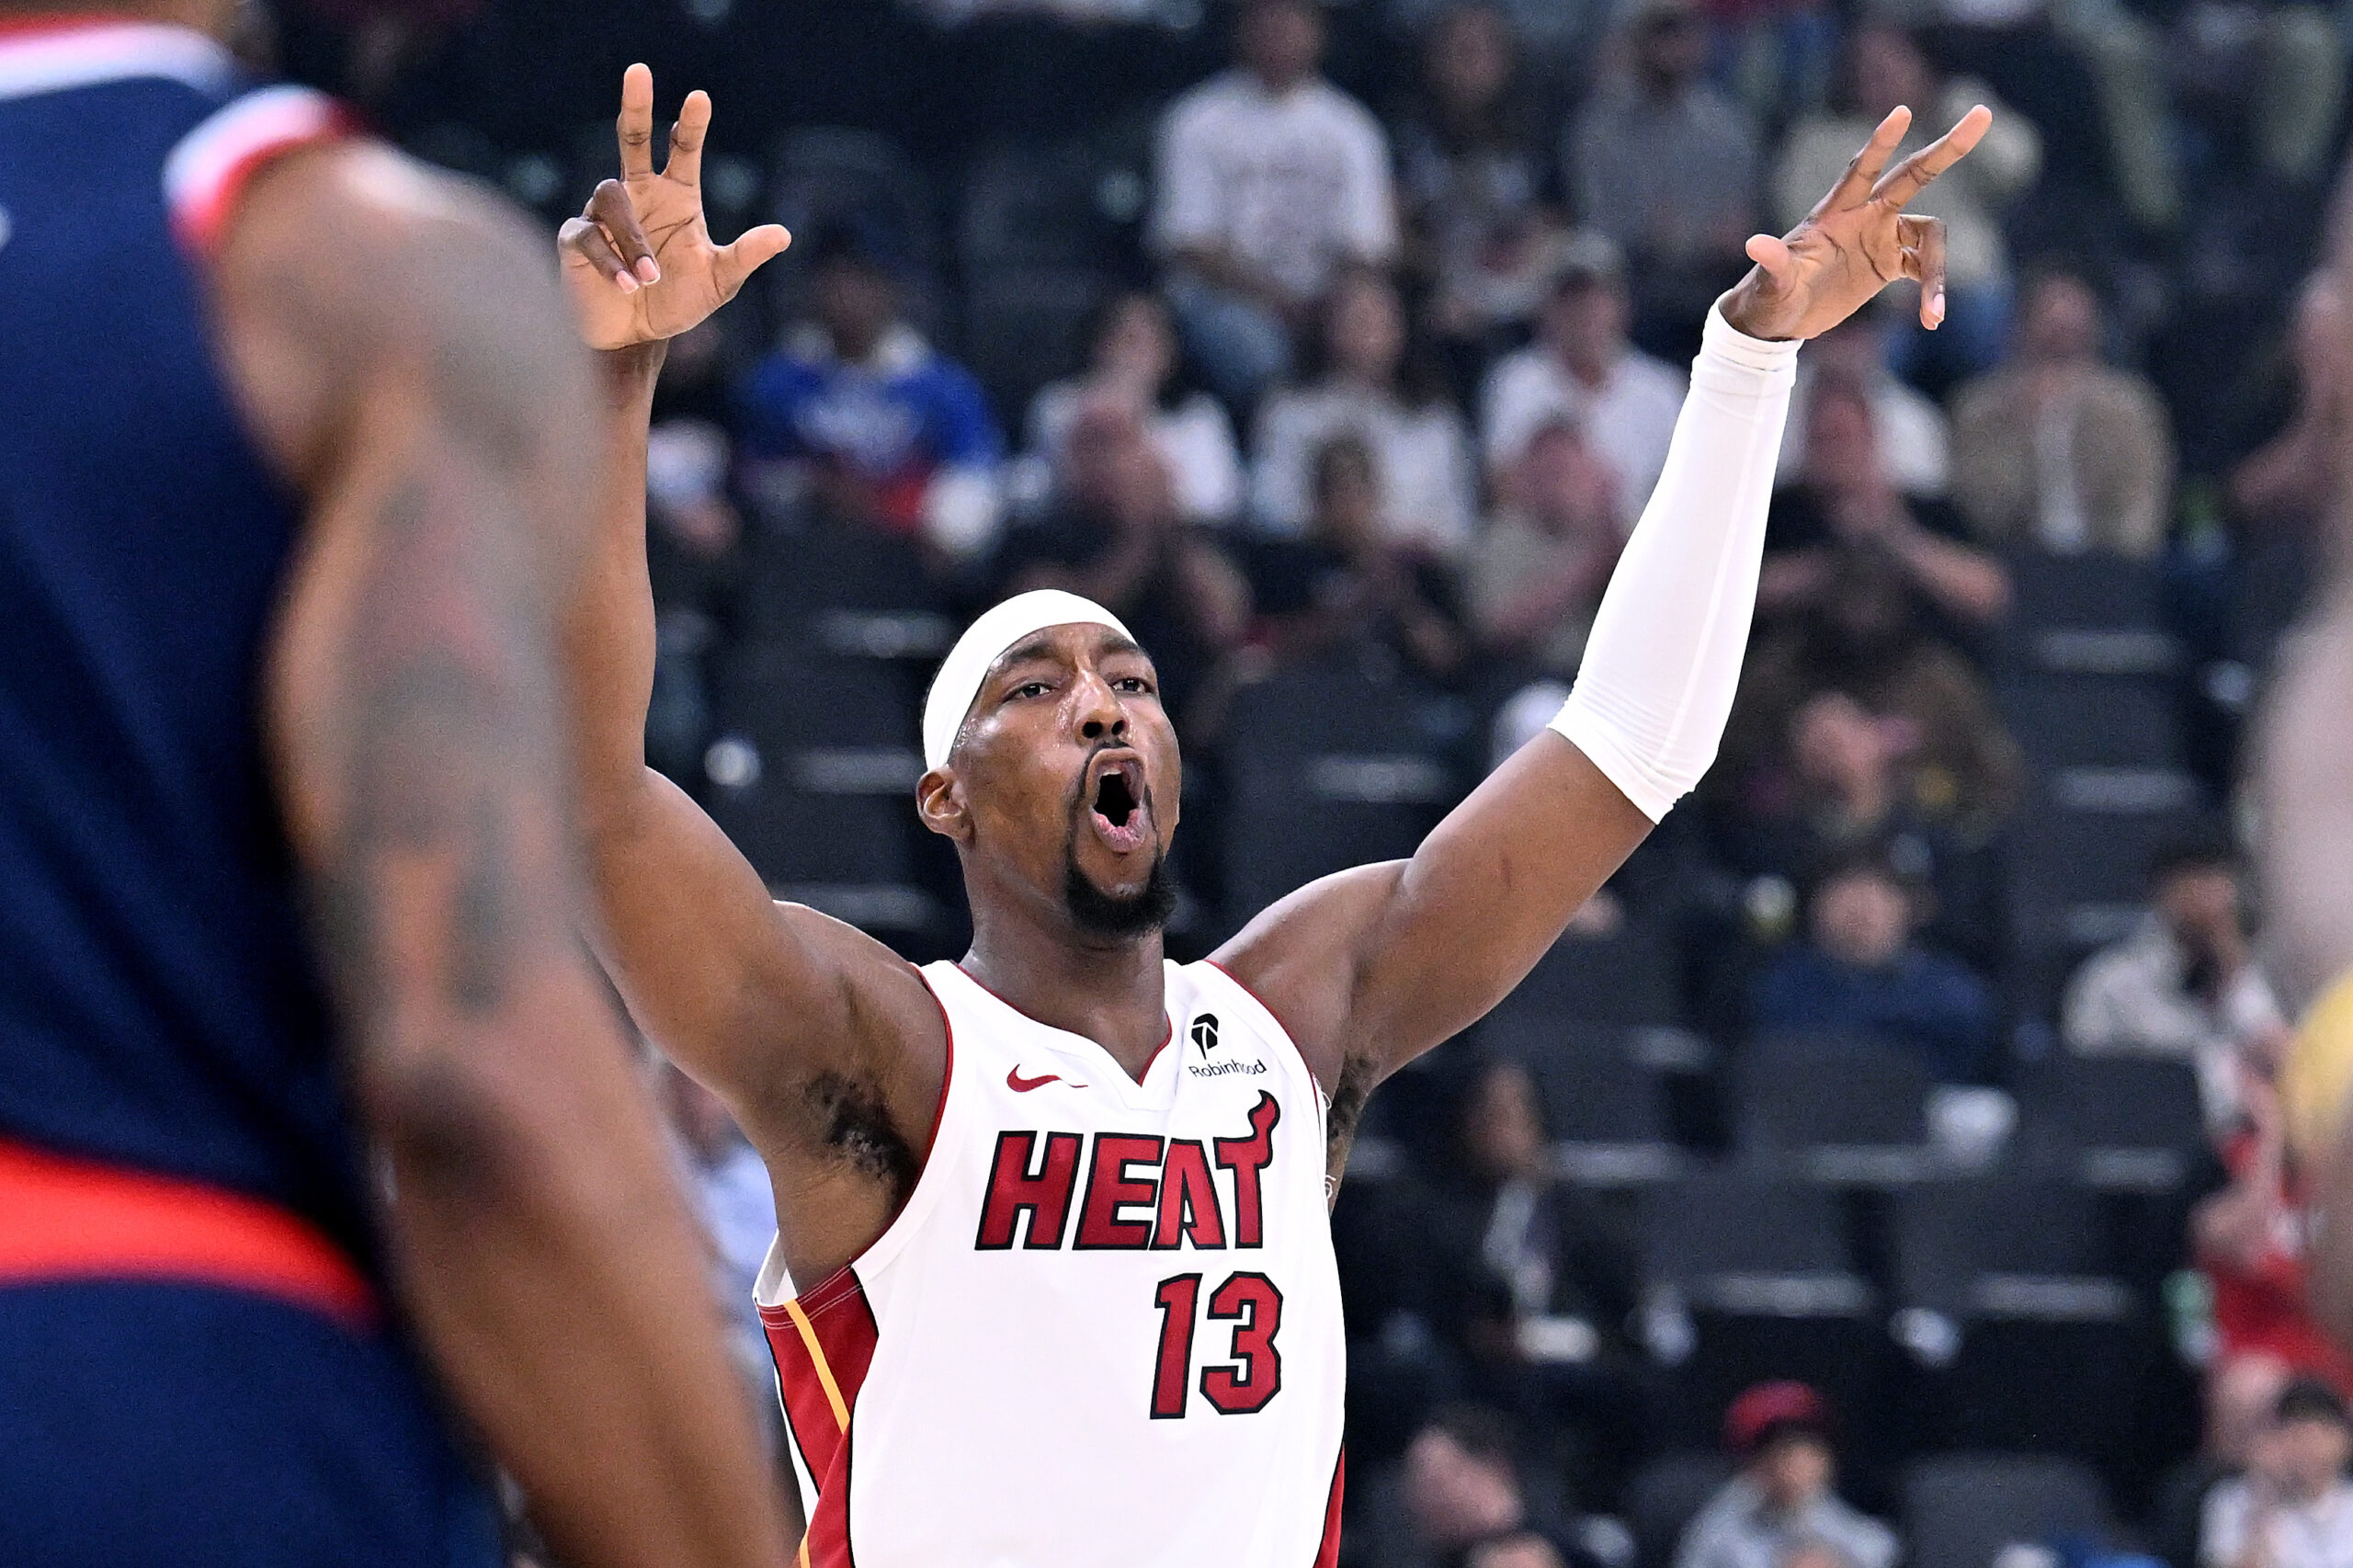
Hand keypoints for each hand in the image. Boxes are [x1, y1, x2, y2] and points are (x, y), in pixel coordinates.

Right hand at [559, 64, 791, 350]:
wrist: (636, 338)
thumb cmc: (677, 303)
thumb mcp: (719, 281)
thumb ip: (746, 256)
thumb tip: (784, 234)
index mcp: (676, 196)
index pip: (683, 150)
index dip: (689, 125)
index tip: (699, 97)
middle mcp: (639, 195)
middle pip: (633, 138)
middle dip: (636, 105)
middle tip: (639, 71)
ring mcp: (603, 214)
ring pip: (612, 198)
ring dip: (633, 240)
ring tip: (650, 279)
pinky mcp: (576, 239)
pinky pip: (588, 237)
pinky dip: (610, 261)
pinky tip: (627, 285)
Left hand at [1720, 104, 1990, 341]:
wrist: (1780, 318)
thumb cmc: (1772, 295)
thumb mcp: (1772, 284)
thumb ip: (1772, 264)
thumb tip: (1754, 244)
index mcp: (1836, 211)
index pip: (1862, 169)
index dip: (1881, 142)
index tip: (1902, 111)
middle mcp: (1866, 216)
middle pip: (1913, 175)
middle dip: (1946, 149)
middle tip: (1984, 113)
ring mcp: (1881, 237)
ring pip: (1930, 235)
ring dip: (1937, 273)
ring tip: (1933, 314)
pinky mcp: (1890, 263)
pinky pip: (1924, 269)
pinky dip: (1933, 291)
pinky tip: (1931, 320)